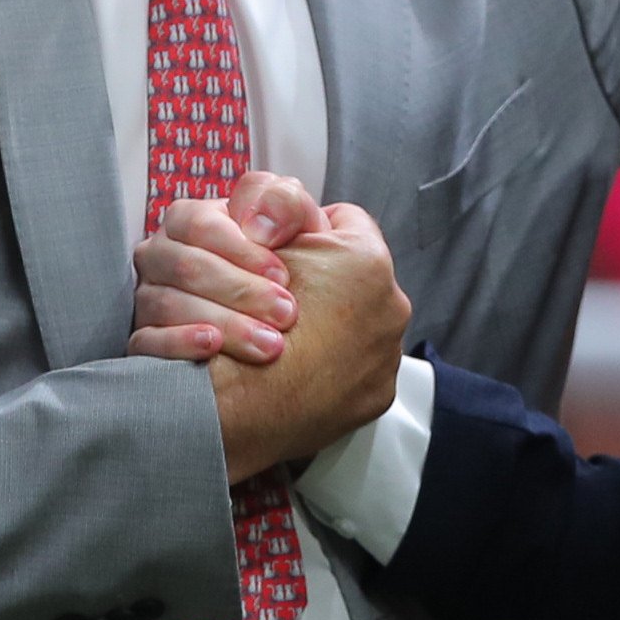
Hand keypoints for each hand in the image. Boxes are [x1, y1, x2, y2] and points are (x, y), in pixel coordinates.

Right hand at [130, 170, 327, 362]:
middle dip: (241, 292)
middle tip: (285, 314)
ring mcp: (147, 296)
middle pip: (186, 267)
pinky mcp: (145, 337)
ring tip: (269, 344)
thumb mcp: (296, 218)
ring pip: (170, 306)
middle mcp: (159, 255)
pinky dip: (179, 345)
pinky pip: (147, 341)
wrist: (290, 304)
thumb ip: (283, 201)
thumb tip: (258, 227)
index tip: (283, 275)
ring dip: (225, 324)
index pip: (201, 226)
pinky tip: (213, 347)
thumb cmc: (286, 256)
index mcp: (187, 218)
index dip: (242, 251)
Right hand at [205, 203, 409, 481]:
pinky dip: (325, 366)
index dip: (303, 229)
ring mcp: (385, 358)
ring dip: (325, 325)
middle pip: (351, 275)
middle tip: (280, 296)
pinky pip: (355, 370)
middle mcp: (391, 307)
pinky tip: (289, 367)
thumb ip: (275, 209)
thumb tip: (282, 210)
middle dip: (319, 280)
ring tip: (282, 338)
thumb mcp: (247, 237)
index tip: (280, 246)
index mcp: (365, 259)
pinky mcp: (373, 399)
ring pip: (356, 324)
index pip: (344, 220)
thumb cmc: (233, 316)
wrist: (228, 409)